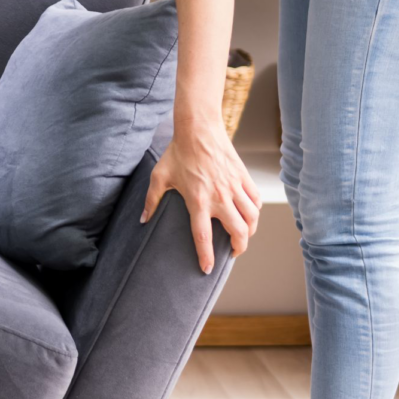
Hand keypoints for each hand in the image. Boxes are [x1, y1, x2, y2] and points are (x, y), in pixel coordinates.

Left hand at [144, 116, 258, 273]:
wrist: (199, 129)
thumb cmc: (178, 152)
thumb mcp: (159, 176)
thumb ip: (151, 201)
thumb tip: (143, 220)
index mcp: (198, 201)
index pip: (203, 236)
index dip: (206, 256)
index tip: (207, 269)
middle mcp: (220, 197)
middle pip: (239, 232)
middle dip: (239, 248)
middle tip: (233, 252)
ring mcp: (234, 187)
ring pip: (252, 218)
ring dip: (250, 231)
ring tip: (243, 236)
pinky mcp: (243, 177)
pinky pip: (256, 200)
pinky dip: (255, 211)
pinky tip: (249, 214)